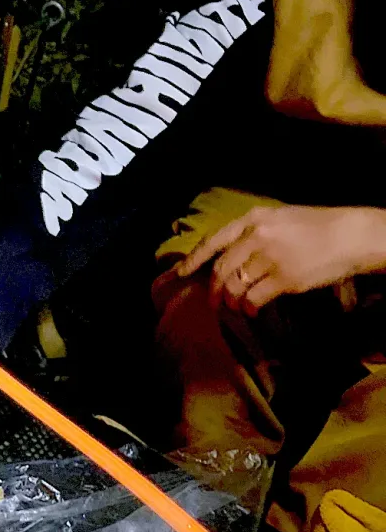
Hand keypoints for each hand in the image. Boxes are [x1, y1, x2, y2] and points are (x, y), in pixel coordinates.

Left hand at [177, 205, 385, 314]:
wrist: (351, 235)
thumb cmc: (318, 227)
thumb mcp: (280, 219)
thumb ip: (254, 234)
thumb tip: (230, 260)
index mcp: (253, 219)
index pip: (214, 240)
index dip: (194, 259)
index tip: (181, 274)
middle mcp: (257, 236)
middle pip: (221, 269)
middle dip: (213, 289)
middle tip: (214, 302)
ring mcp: (269, 257)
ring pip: (234, 286)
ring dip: (231, 301)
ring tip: (236, 307)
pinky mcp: (283, 278)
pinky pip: (253, 299)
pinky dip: (249, 309)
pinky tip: (253, 312)